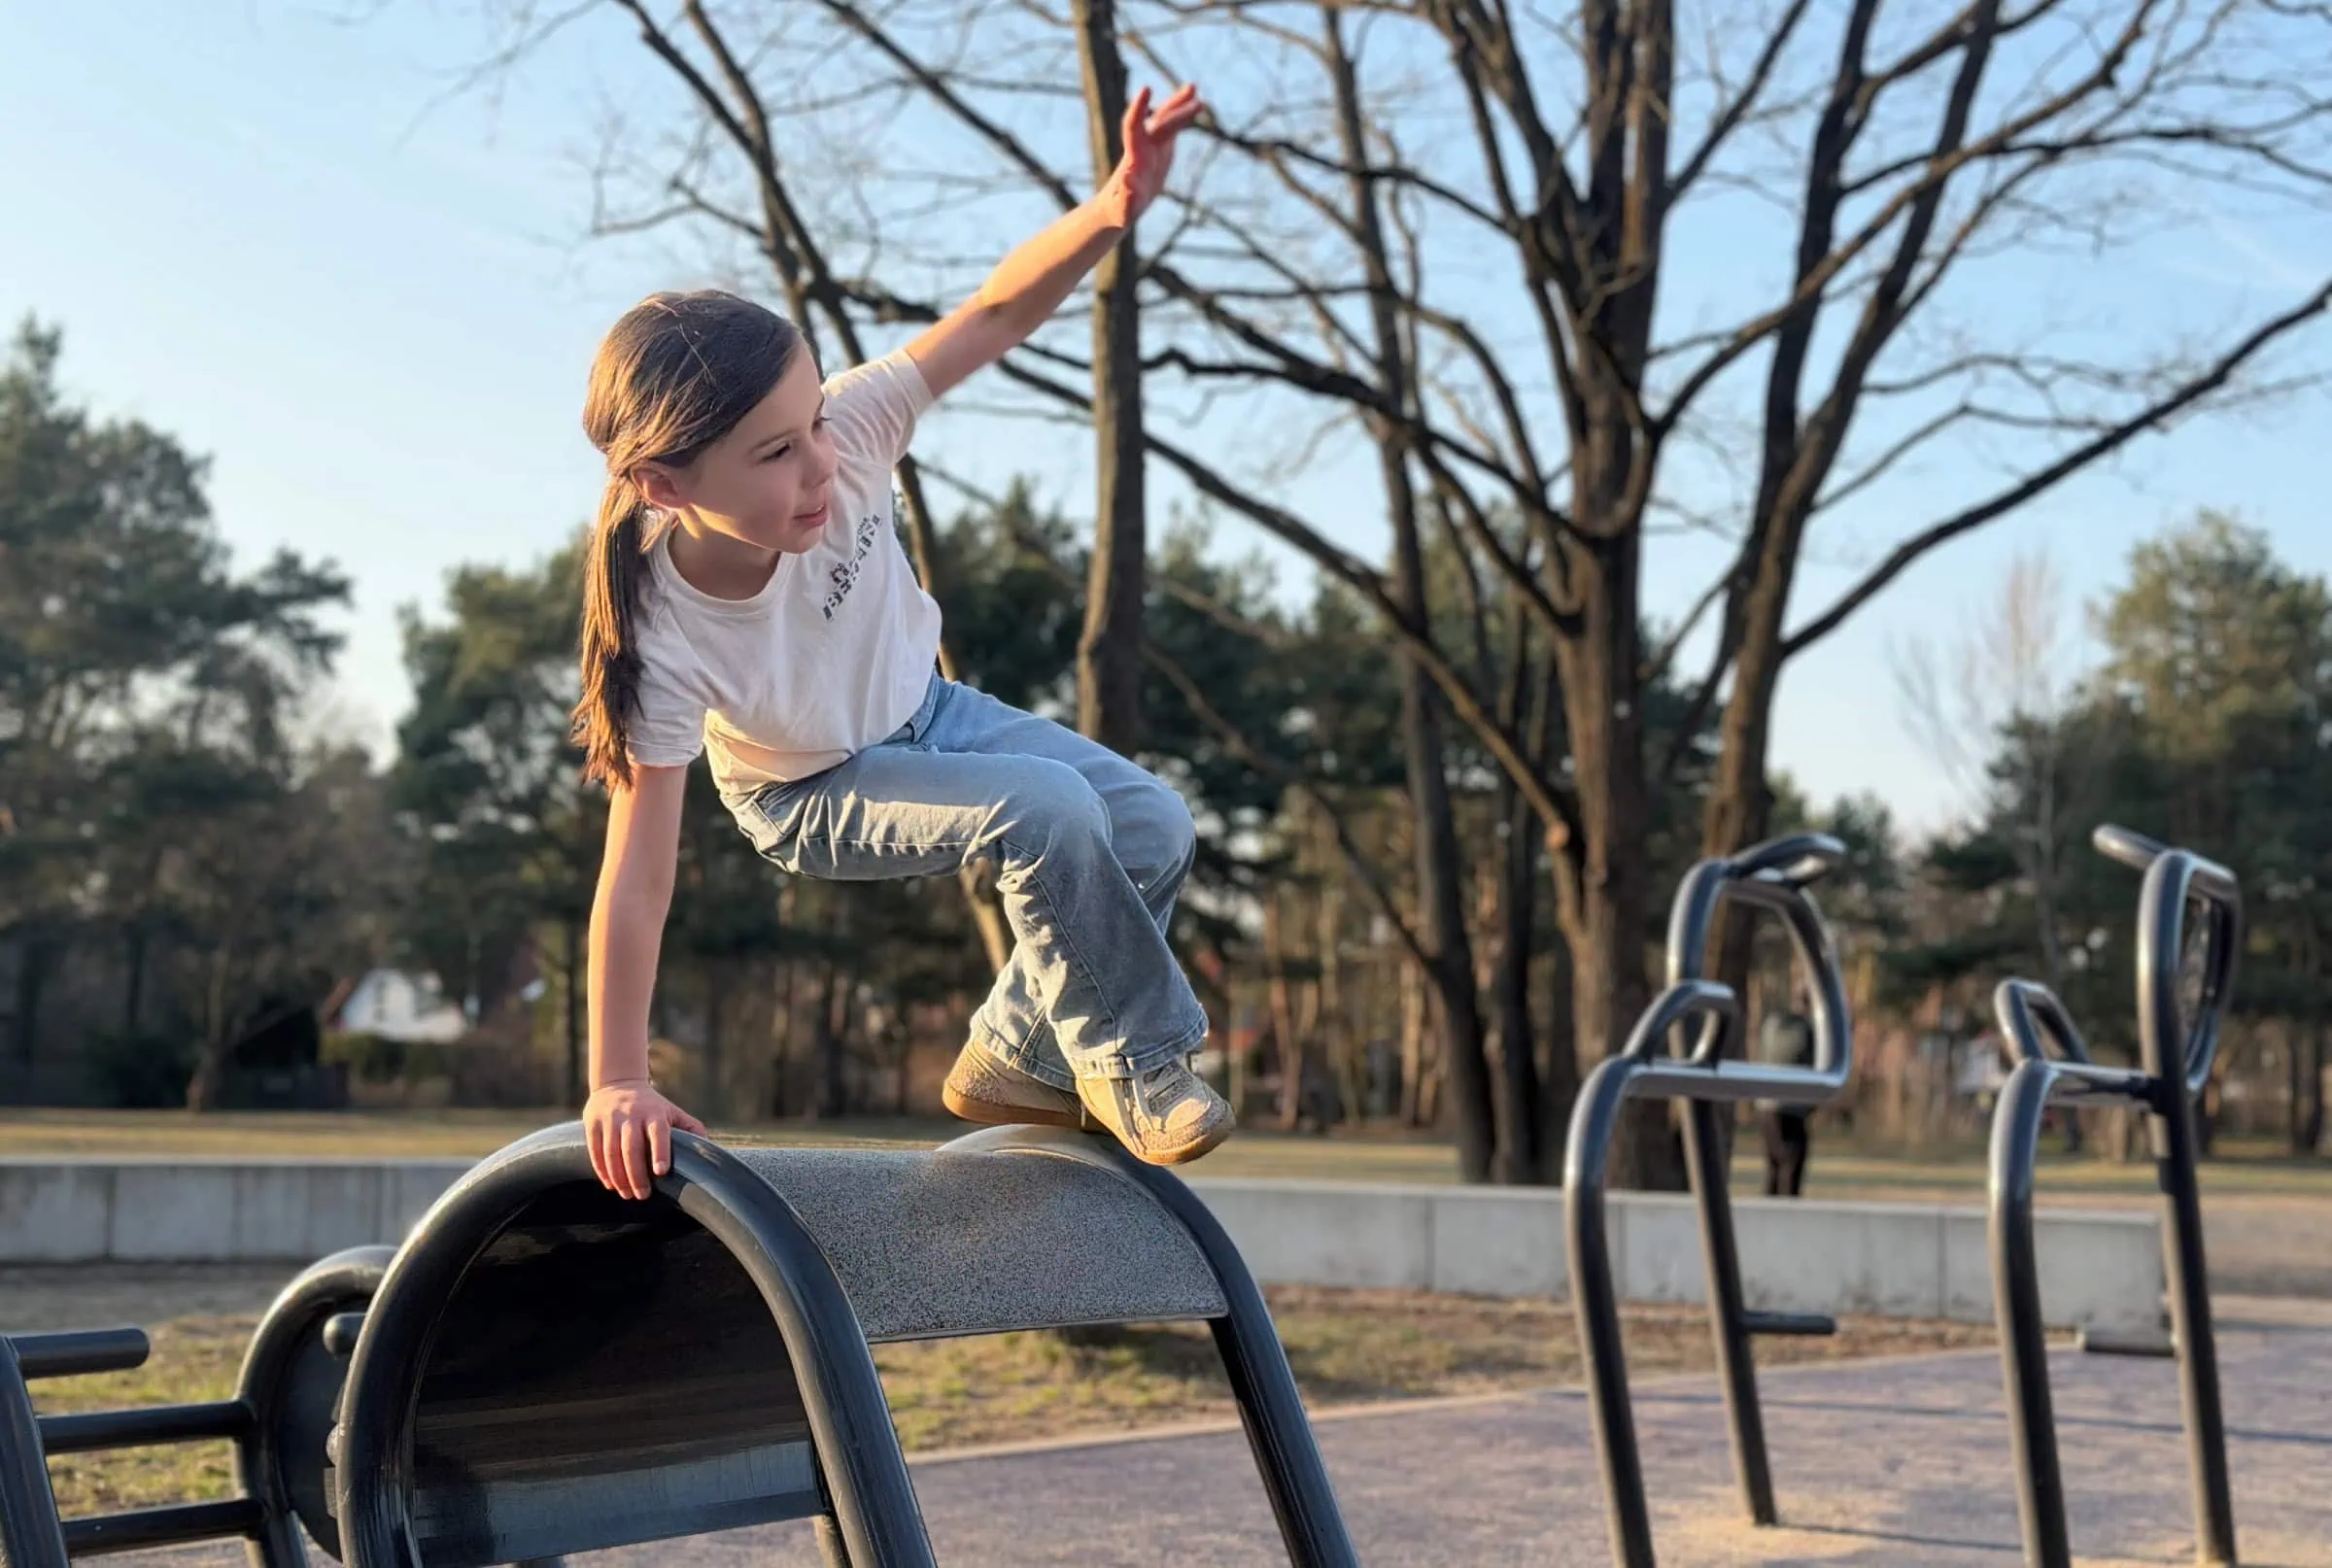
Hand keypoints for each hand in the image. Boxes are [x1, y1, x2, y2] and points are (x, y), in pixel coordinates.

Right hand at [584, 1078, 706, 1200]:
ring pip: (611, 1152)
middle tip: (642, 1195)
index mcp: (654, 1113)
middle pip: (631, 1148)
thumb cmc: (652, 1106)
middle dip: (636, 1175)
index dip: (660, 1152)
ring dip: (618, 1177)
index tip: (661, 1172)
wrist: (618, 1083)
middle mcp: (631, 1114)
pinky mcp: (592, 1122)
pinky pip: (594, 1150)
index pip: (657, 1133)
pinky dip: (601, 1170)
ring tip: (626, 1194)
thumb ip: (691, 1128)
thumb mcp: (672, 1112)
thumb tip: (710, 1149)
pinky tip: (610, 1184)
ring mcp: (610, 1118)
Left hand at [1096, 82, 1204, 228]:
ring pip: (1166, 119)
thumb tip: (1128, 183)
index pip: (1133, 126)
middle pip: (1160, 122)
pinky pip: (1173, 127)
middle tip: (1196, 100)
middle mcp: (1142, 144)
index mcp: (1133, 156)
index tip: (1146, 89)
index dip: (1139, 108)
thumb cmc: (1118, 210)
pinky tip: (1197, 103)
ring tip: (1194, 87)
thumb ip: (1126, 199)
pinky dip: (1183, 115)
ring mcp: (1152, 144)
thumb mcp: (1122, 209)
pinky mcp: (1161, 148)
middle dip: (1176, 111)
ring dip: (1180, 104)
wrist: (1119, 203)